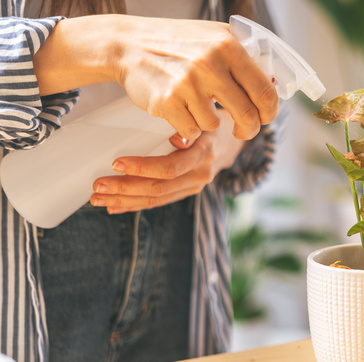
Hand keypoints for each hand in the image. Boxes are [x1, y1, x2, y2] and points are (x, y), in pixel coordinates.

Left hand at [89, 113, 244, 213]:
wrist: (230, 137)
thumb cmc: (208, 117)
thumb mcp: (203, 114)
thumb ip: (188, 123)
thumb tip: (175, 138)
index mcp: (203, 154)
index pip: (170, 167)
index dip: (142, 168)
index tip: (115, 162)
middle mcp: (200, 175)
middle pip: (159, 188)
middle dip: (125, 188)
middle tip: (97, 186)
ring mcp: (193, 186)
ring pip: (157, 198)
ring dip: (125, 201)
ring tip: (97, 199)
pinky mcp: (185, 191)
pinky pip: (159, 201)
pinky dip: (135, 205)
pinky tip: (114, 207)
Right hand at [115, 16, 277, 140]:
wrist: (127, 44)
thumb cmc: (176, 41)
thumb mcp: (215, 35)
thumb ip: (244, 54)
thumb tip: (276, 78)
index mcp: (228, 47)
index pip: (266, 92)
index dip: (269, 112)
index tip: (264, 118)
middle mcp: (210, 65)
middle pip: (247, 116)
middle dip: (249, 130)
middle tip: (243, 131)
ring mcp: (188, 84)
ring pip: (215, 125)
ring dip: (209, 123)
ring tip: (196, 107)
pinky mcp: (167, 102)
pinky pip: (191, 131)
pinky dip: (188, 127)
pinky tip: (180, 110)